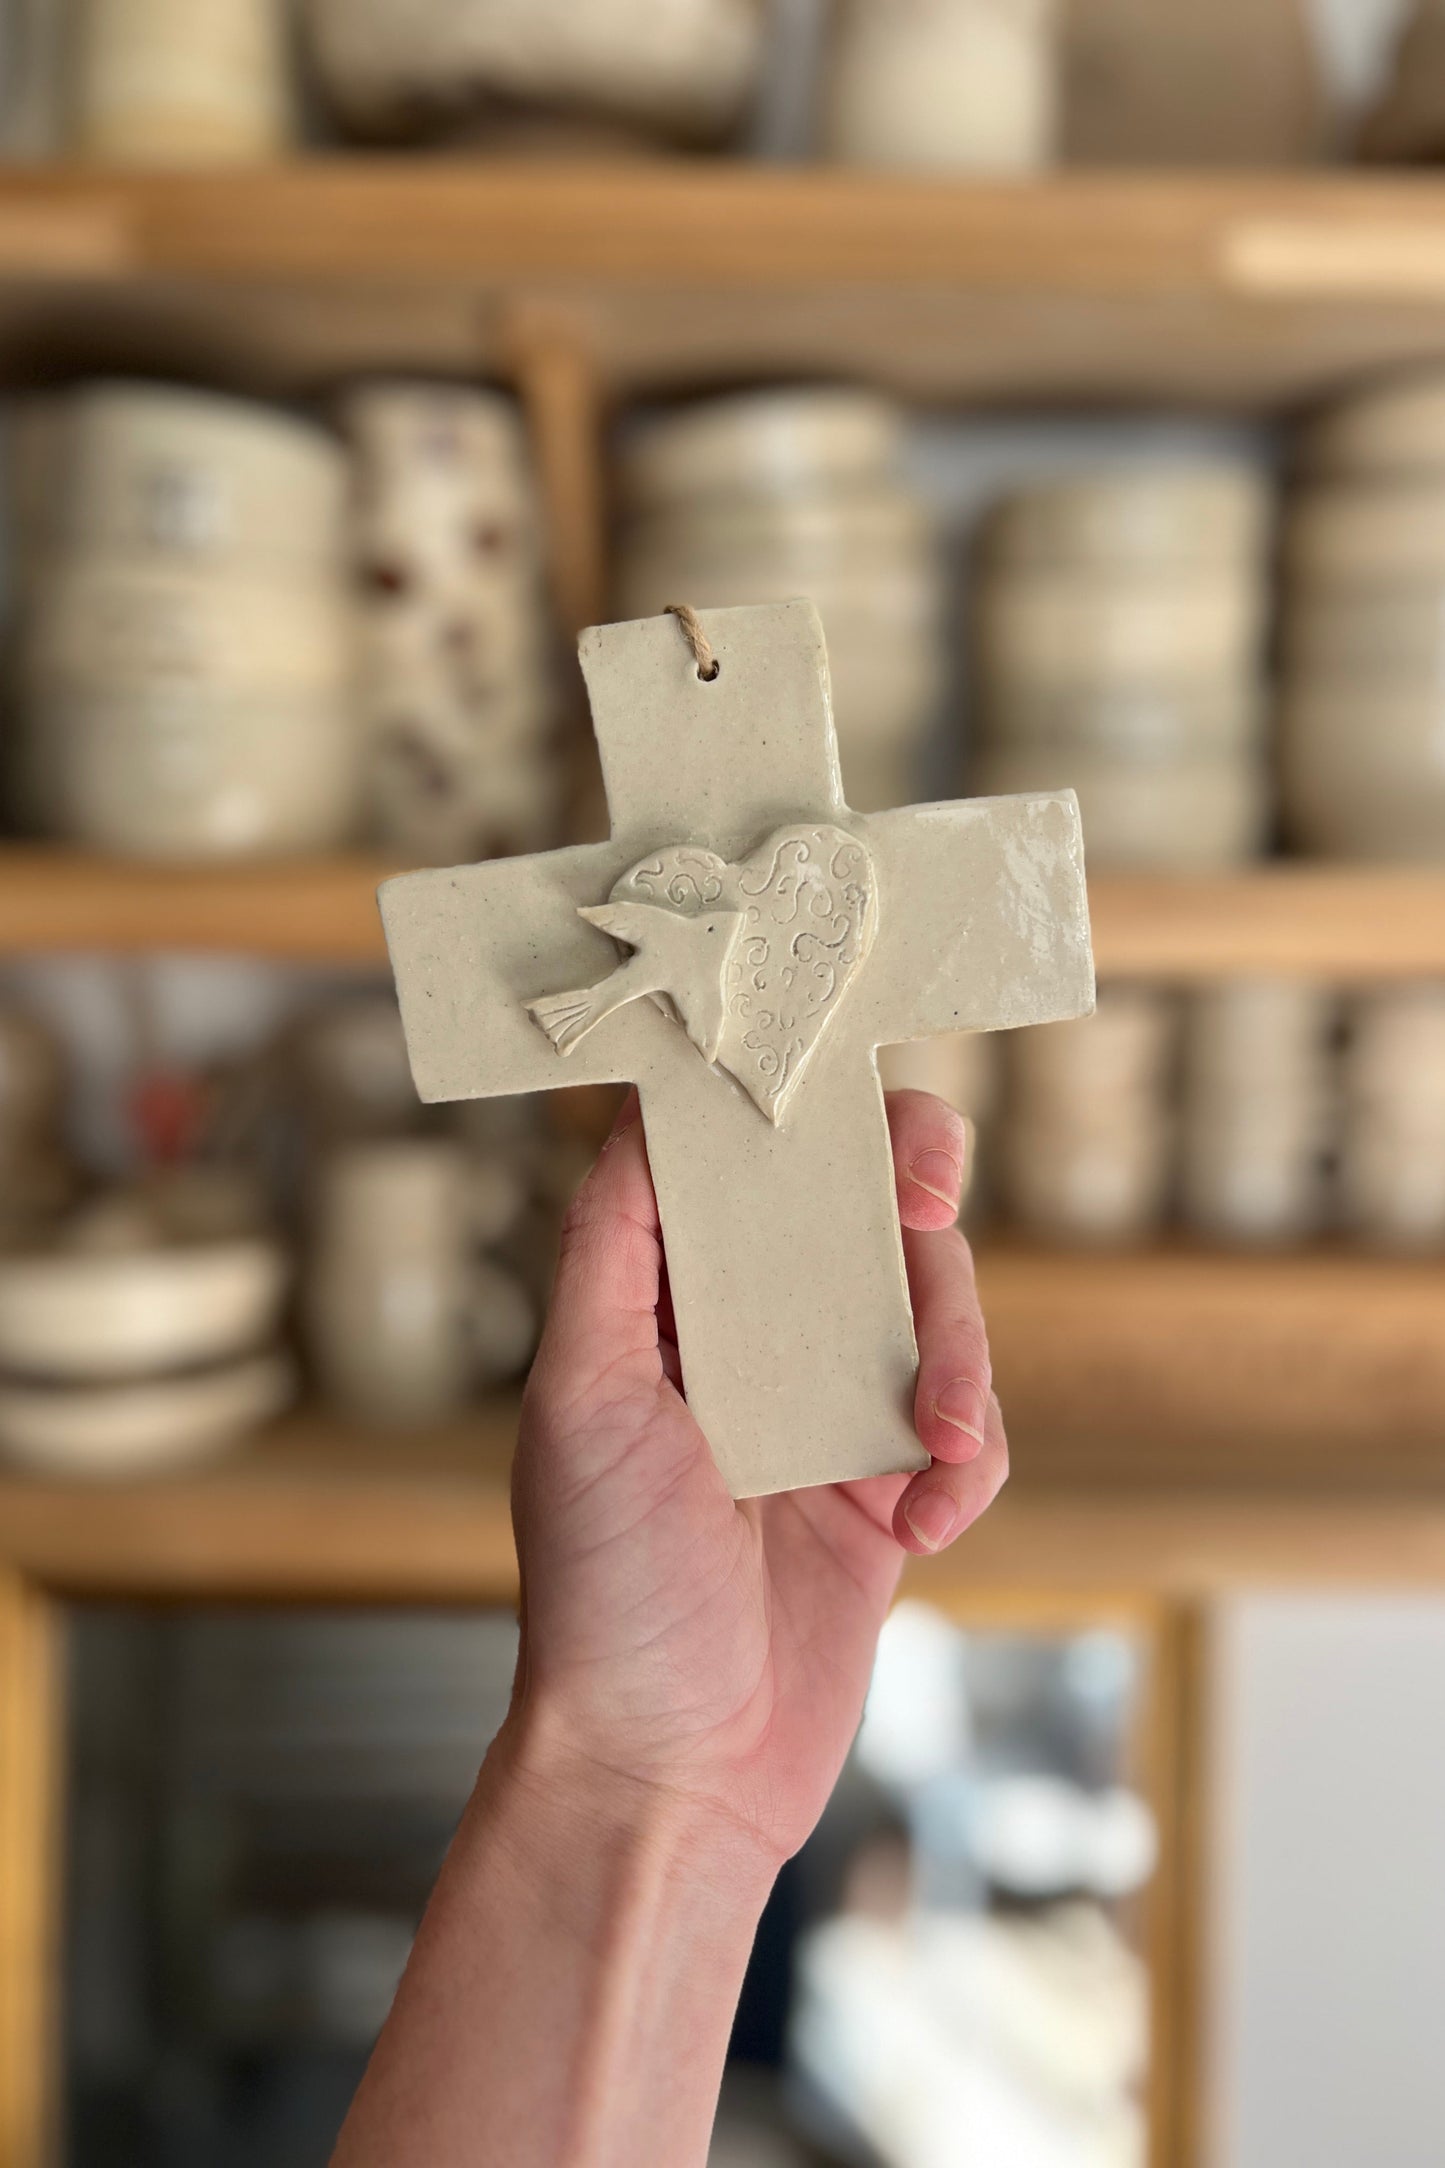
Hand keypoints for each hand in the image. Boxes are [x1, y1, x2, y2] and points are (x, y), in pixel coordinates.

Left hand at [505, 1086, 1006, 1871]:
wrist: (671, 1767)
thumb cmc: (602, 1586)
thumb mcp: (578, 1398)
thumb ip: (611, 1248)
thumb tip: (648, 1105)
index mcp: (669, 1304)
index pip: (748, 1169)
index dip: (813, 1122)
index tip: (863, 1124)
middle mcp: (752, 1343)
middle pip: (862, 1218)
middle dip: (911, 1203)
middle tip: (927, 1204)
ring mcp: (828, 1415)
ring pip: (934, 1317)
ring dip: (955, 1359)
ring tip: (927, 1445)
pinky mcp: (888, 1493)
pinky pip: (969, 1433)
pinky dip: (968, 1468)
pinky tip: (923, 1531)